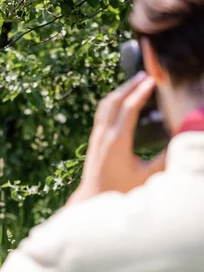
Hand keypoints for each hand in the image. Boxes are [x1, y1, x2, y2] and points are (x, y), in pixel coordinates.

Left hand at [69, 72, 165, 203]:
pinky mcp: (94, 139)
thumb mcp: (145, 177)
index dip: (140, 92)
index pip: (128, 109)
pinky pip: (102, 112)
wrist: (92, 198)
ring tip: (134, 81)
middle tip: (145, 73)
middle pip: (114, 100)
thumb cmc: (119, 190)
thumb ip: (164, 160)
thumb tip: (179, 144)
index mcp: (117, 142)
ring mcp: (97, 136)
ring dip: (120, 90)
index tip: (152, 80)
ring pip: (105, 104)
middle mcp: (104, 135)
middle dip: (129, 85)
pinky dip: (112, 100)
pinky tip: (121, 99)